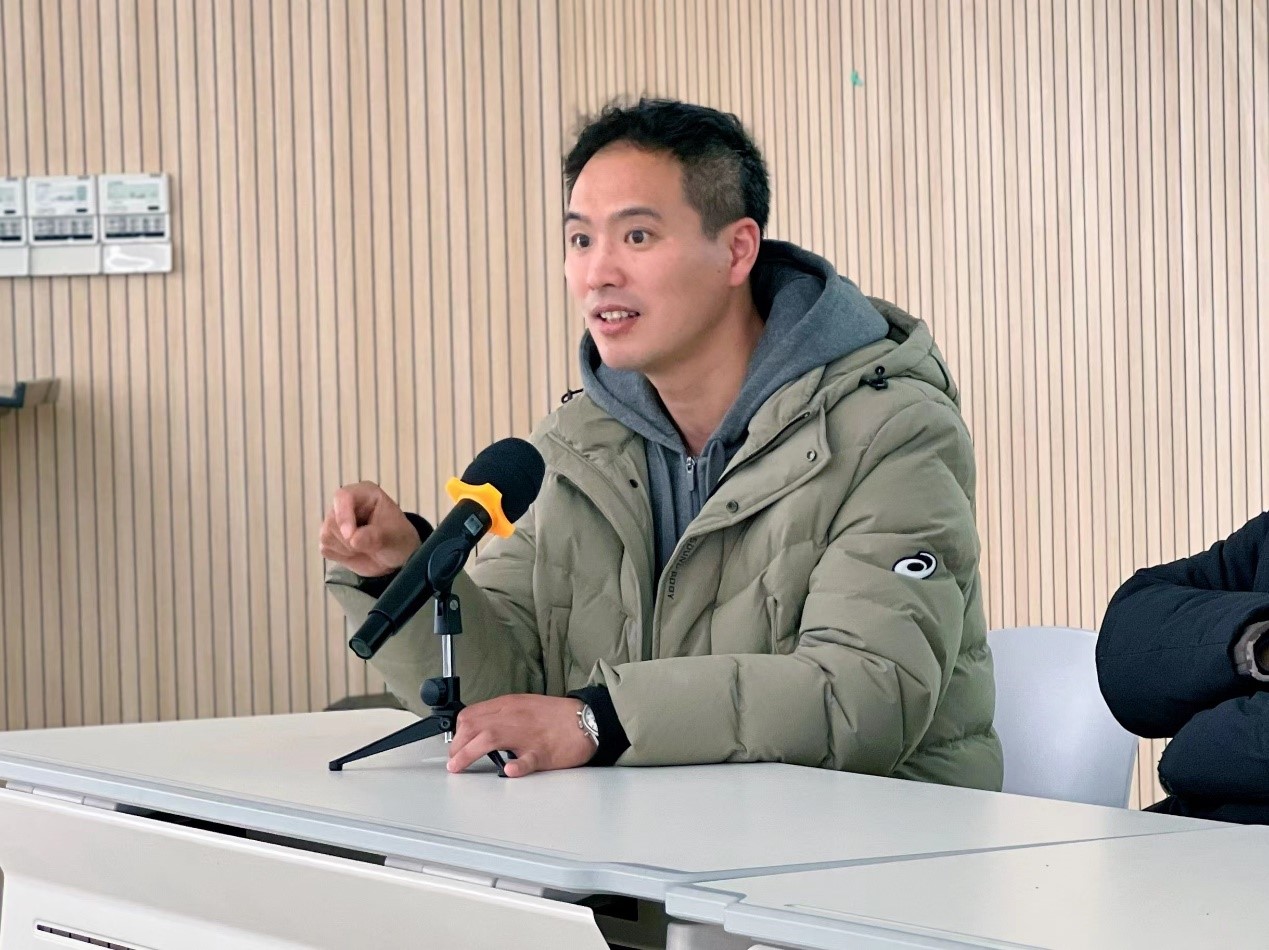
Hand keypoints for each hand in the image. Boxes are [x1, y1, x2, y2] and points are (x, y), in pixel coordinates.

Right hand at [319, 481, 420, 576]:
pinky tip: (356, 552)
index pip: (343, 496)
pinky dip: (341, 556)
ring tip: (366, 548)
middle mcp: (346, 504)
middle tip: (371, 545)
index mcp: (364, 493)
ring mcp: (336, 521)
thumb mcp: (394, 536)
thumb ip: (375, 536)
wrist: (396, 558)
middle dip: (349, 539)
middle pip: (332, 520)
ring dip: (346, 549)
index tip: (351, 536)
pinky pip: (326, 548)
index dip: (344, 516)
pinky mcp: (330, 538)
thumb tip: (353, 540)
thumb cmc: (398, 539)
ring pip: (326, 535)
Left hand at [447, 695, 596, 777]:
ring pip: (492, 738)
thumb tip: (479, 729)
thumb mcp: (524, 706)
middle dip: (457, 745)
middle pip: (475, 726)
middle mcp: (514, 717)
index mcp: (509, 705)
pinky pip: (529, 758)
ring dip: (469, 753)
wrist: (586, 720)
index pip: (472, 714)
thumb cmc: (557, 716)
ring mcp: (528, 735)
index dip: (458, 732)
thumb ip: (502, 715)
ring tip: (459, 767)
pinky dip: (517, 765)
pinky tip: (509, 771)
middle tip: (454, 762)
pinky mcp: (544, 752)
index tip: (456, 746)